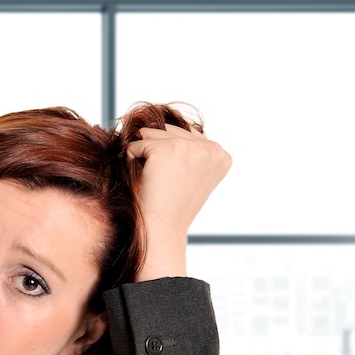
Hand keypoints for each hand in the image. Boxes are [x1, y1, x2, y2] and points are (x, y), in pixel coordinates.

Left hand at [126, 124, 231, 281]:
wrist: (160, 230)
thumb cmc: (171, 208)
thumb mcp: (191, 177)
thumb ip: (190, 151)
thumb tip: (159, 125)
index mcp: (222, 156)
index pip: (187, 135)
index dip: (170, 156)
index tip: (172, 182)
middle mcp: (212, 148)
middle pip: (170, 131)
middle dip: (156, 152)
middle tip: (160, 183)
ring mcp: (191, 147)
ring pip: (152, 135)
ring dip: (144, 156)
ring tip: (153, 181)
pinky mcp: (167, 148)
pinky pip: (136, 144)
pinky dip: (132, 160)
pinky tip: (144, 180)